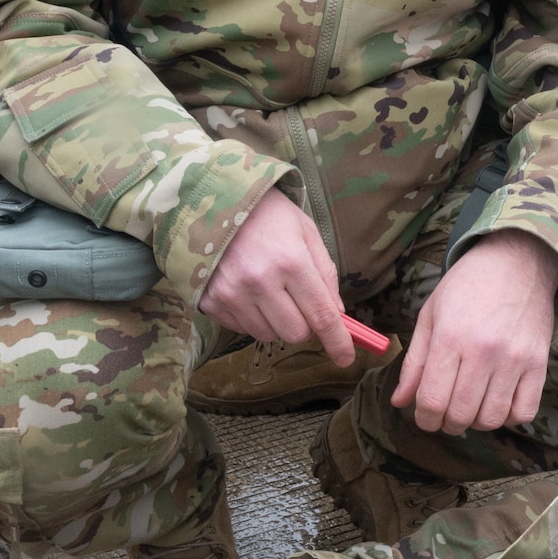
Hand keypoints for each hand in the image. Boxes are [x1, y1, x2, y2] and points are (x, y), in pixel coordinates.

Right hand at [198, 188, 351, 365]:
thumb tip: (337, 315)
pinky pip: (241, 329)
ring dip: (276, 322)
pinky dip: (251, 318)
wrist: (214, 200)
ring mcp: (231, 293)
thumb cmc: (268, 214)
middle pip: (295, 333)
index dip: (337, 341)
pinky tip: (248, 291)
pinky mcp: (211, 301)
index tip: (345, 358)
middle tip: (299, 301)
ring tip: (270, 290)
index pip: (321, 315)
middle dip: (305, 325)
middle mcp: (260, 281)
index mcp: (291, 261)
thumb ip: (325, 274)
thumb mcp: (306, 233)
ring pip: (268, 335)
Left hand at [392, 230, 557, 434]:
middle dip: (446, 423)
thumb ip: (415, 362)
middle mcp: (483, 352)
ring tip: (471, 406)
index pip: (432, 401)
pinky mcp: (539, 363)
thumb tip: (400, 402)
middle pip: (460, 415)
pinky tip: (498, 401)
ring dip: (476, 422)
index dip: (424, 419)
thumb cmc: (467, 286)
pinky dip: (508, 417)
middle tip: (446, 412)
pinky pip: (524, 411)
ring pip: (491, 419)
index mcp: (450, 338)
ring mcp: (514, 359)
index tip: (425, 415)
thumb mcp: (431, 316)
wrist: (517, 261)